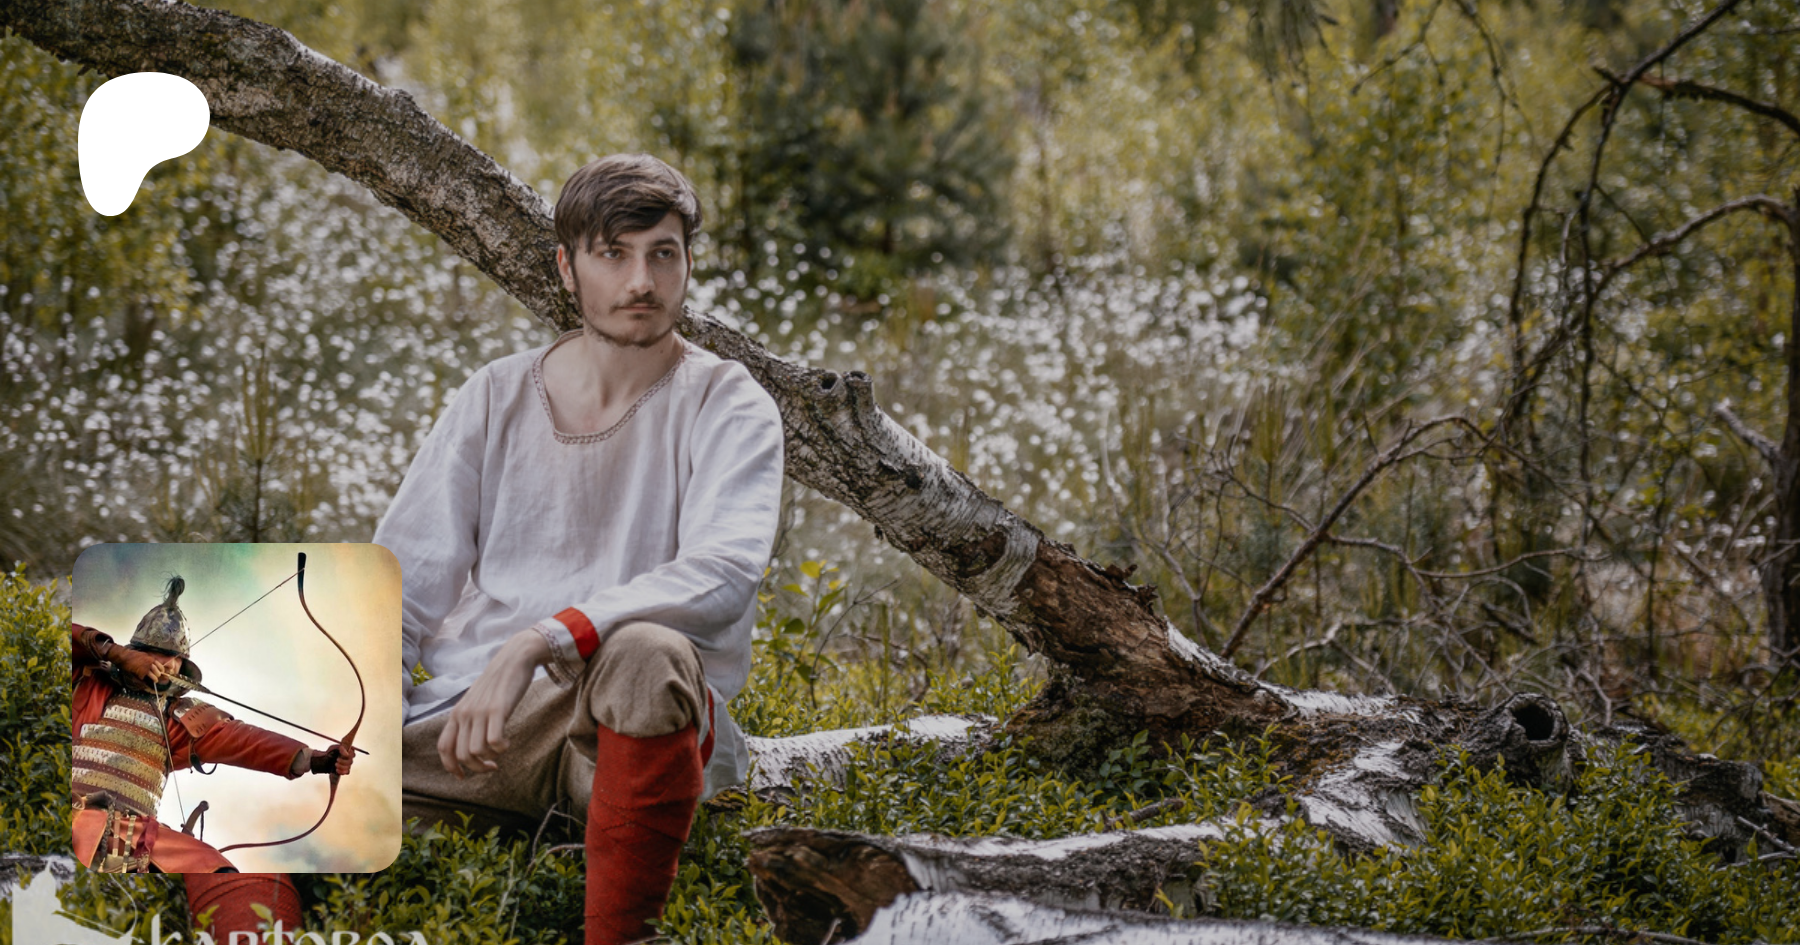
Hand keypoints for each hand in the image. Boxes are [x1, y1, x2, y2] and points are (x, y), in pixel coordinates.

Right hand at [111, 646, 176, 687]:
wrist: (125, 656)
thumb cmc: (132, 654)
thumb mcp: (144, 655)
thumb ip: (148, 659)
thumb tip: (152, 663)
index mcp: (151, 658)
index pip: (159, 665)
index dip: (161, 669)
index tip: (162, 671)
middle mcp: (150, 663)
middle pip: (157, 671)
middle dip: (158, 674)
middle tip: (158, 676)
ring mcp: (145, 668)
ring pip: (152, 675)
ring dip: (154, 678)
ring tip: (156, 681)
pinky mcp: (140, 673)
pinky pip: (143, 677)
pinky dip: (143, 678)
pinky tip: (143, 679)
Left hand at [309, 745, 354, 776]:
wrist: (324, 760)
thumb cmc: (330, 752)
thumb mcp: (333, 748)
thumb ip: (340, 748)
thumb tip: (346, 753)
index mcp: (348, 752)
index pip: (353, 754)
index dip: (349, 755)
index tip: (343, 755)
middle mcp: (349, 759)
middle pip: (351, 761)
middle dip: (343, 761)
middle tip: (337, 760)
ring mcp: (347, 765)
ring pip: (348, 767)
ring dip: (342, 766)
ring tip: (335, 765)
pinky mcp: (344, 770)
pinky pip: (347, 772)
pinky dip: (342, 771)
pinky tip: (336, 770)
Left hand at [436, 628, 551, 777]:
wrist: (514, 658)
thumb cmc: (498, 683)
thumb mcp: (476, 702)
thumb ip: (470, 720)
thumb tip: (471, 746)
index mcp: (457, 713)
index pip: (443, 747)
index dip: (450, 767)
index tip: (462, 777)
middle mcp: (464, 714)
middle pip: (461, 755)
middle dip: (476, 768)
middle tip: (492, 767)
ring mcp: (480, 712)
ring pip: (476, 751)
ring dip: (490, 759)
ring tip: (500, 752)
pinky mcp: (498, 710)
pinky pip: (494, 741)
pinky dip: (501, 749)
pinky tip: (508, 743)